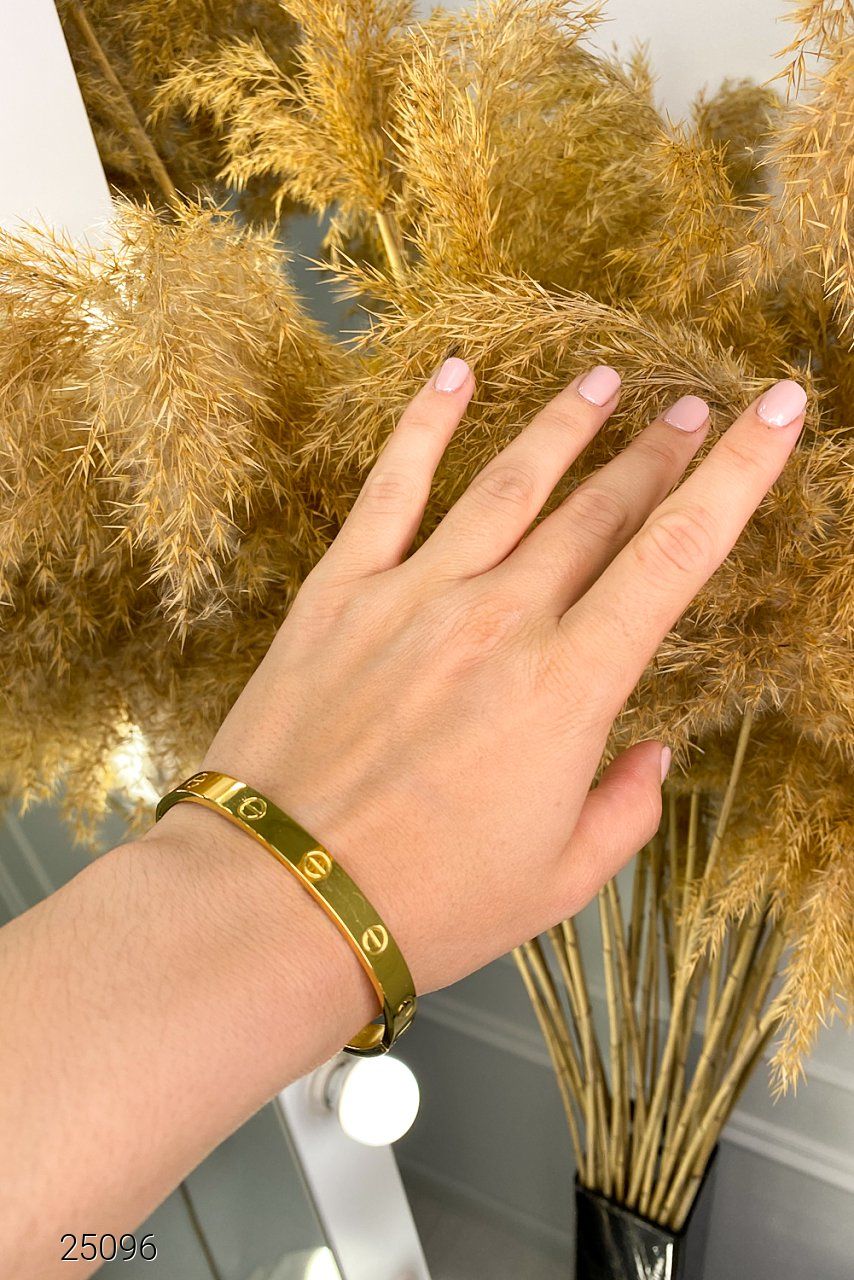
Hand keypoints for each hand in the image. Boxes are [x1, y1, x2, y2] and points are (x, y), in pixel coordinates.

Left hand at [163, 360, 805, 994]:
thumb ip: (626, 810)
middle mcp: (500, 619)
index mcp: (568, 688)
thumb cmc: (428, 902)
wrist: (283, 899)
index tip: (775, 409)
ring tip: (603, 379)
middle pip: (598, 509)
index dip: (738, 473)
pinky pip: (390, 486)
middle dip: (656, 452)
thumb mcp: (560, 881)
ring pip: (508, 482)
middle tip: (690, 406)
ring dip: (565, 425)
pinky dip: (425, 424)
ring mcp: (415, 594)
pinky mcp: (341, 591)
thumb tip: (652, 755)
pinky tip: (456, 373)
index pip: (675, 555)